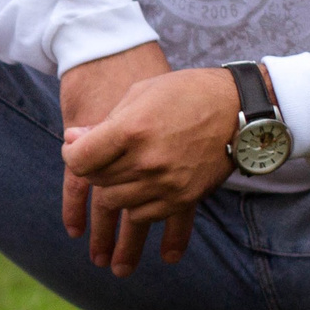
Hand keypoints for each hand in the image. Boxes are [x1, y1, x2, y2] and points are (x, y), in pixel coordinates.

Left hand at [62, 67, 239, 276]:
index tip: (75, 148)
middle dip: (92, 169)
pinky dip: (134, 206)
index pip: (79, 160)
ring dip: (111, 189)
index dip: (71, 154)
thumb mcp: (140, 94)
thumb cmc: (185, 94)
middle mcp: (147, 161)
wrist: (238, 110)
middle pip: (96, 181)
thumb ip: (104, 122)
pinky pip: (143, 215)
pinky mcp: (182, 199)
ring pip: (115, 202)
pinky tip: (139, 190)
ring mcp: (166, 184)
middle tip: (101, 157)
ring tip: (121, 172)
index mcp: (131, 130)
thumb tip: (72, 141)